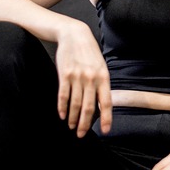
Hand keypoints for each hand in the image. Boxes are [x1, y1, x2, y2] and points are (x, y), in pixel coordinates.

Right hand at [55, 21, 111, 137]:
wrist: (74, 35)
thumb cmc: (89, 53)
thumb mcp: (101, 66)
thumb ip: (101, 84)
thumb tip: (101, 104)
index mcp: (104, 77)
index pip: (106, 102)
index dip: (107, 118)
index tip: (106, 131)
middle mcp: (91, 78)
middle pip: (89, 107)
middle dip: (84, 123)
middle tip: (81, 134)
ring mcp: (77, 77)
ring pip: (75, 103)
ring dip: (72, 118)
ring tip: (71, 126)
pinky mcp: (64, 75)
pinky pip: (63, 95)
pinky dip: (62, 107)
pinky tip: (62, 115)